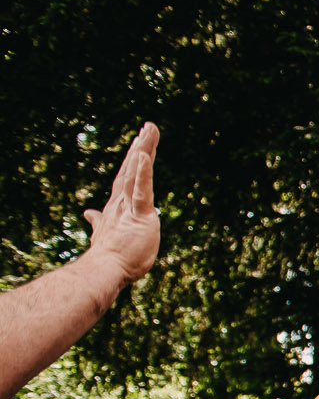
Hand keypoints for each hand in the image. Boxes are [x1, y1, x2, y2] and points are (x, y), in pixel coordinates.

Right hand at [81, 123, 159, 286]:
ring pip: (136, 173)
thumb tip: (88, 213)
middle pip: (132, 169)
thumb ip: (99, 221)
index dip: (133, 161)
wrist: (105, 270)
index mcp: (119, 207)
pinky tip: (144, 154)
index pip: (127, 179)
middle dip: (141, 147)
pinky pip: (141, 190)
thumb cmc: (111, 258)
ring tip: (148, 131)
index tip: (139, 145)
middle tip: (148, 127)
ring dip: (143, 151)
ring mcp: (129, 207)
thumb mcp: (106, 235)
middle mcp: (122, 202)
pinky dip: (143, 172)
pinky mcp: (139, 215)